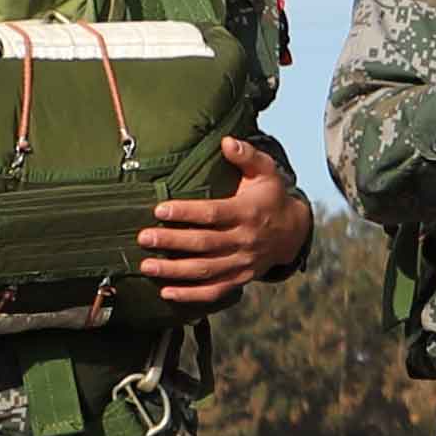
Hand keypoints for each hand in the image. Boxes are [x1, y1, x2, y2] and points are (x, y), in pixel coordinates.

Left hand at [135, 137, 312, 307]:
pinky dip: (191, 295)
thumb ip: (247, 156)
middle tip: (144, 238)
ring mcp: (242, 263)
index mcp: (248, 212)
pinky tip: (167, 292)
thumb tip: (226, 141)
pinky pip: (214, 291)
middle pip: (204, 244)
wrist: (292, 232)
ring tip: (146, 266)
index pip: (213, 214)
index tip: (160, 210)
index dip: (186, 213)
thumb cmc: (270, 197)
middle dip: (172, 242)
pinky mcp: (240, 279)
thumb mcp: (265, 172)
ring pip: (205, 270)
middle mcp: (245, 240)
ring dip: (174, 270)